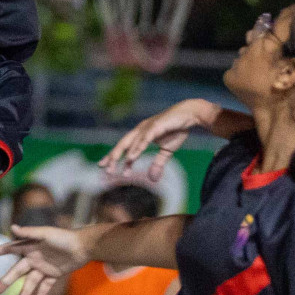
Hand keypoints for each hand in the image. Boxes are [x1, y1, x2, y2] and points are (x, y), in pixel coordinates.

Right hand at [0, 225, 91, 294]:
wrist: (84, 246)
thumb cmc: (64, 237)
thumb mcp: (46, 234)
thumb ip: (29, 233)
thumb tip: (12, 227)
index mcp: (30, 246)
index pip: (9, 249)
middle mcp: (34, 257)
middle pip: (17, 271)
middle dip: (6, 281)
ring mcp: (44, 267)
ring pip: (31, 282)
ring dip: (26, 291)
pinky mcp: (55, 274)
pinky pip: (46, 285)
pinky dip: (42, 293)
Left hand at [98, 98, 219, 180]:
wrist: (189, 115)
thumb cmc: (177, 130)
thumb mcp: (166, 151)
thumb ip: (158, 163)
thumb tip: (152, 179)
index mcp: (140, 134)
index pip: (124, 148)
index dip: (114, 157)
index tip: (105, 168)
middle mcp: (140, 130)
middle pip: (122, 145)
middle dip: (113, 157)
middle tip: (105, 170)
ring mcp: (147, 127)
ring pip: (130, 143)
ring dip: (122, 155)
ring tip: (114, 166)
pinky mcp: (156, 126)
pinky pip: (144, 139)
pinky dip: (137, 148)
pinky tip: (131, 157)